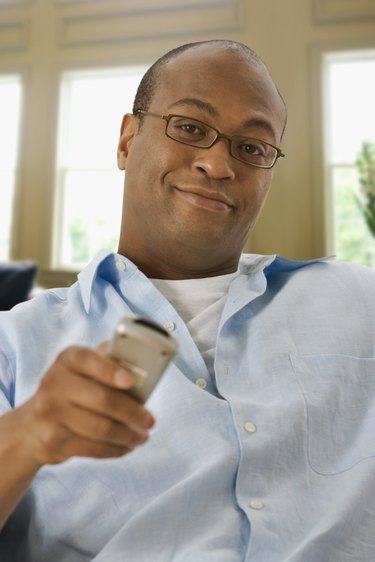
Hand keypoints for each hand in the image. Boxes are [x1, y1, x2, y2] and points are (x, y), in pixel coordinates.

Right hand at [13, 345, 154, 468]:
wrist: (33, 426)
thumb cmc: (72, 392)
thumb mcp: (84, 371)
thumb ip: (108, 363)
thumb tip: (139, 364)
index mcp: (67, 360)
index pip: (88, 359)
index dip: (109, 370)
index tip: (130, 380)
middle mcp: (54, 383)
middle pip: (102, 399)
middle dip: (132, 413)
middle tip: (150, 421)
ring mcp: (50, 413)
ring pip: (100, 428)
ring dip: (128, 435)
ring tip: (142, 436)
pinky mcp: (53, 441)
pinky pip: (93, 448)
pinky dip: (116, 449)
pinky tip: (127, 446)